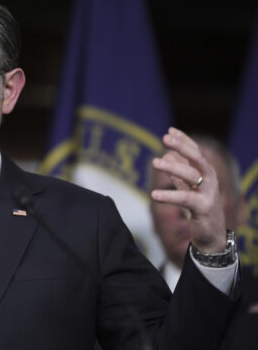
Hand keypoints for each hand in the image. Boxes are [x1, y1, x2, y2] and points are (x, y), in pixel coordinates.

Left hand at [151, 127, 226, 253]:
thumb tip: (167, 155)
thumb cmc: (199, 208)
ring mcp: (208, 193)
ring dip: (173, 167)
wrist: (211, 235)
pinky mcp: (203, 208)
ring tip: (155, 162)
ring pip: (191, 175)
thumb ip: (178, 174)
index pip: (196, 152)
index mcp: (206, 173)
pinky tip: (153, 195)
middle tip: (165, 138)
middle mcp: (210, 180)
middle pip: (197, 158)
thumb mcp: (188, 188)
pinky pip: (185, 199)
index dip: (184, 140)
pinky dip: (169, 196)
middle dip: (182, 146)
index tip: (170, 130)